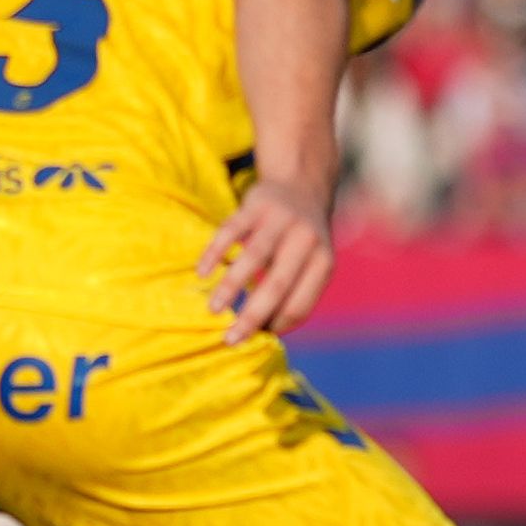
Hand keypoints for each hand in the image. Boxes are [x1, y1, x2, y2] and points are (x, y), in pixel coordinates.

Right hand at [197, 179, 333, 343]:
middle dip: (253, 316)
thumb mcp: (313, 264)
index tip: (257, 337)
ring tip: (214, 309)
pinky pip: (231, 231)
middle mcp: (307, 240)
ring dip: (231, 287)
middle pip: (278, 285)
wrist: (301, 186)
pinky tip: (202, 272)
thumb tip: (266, 332)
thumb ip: (296, 291)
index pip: (301, 304)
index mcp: (323, 262)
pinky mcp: (256, 205)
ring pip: (253, 257)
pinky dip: (215, 253)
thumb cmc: (302, 240)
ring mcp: (281, 220)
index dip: (278, 325)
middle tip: (230, 339)